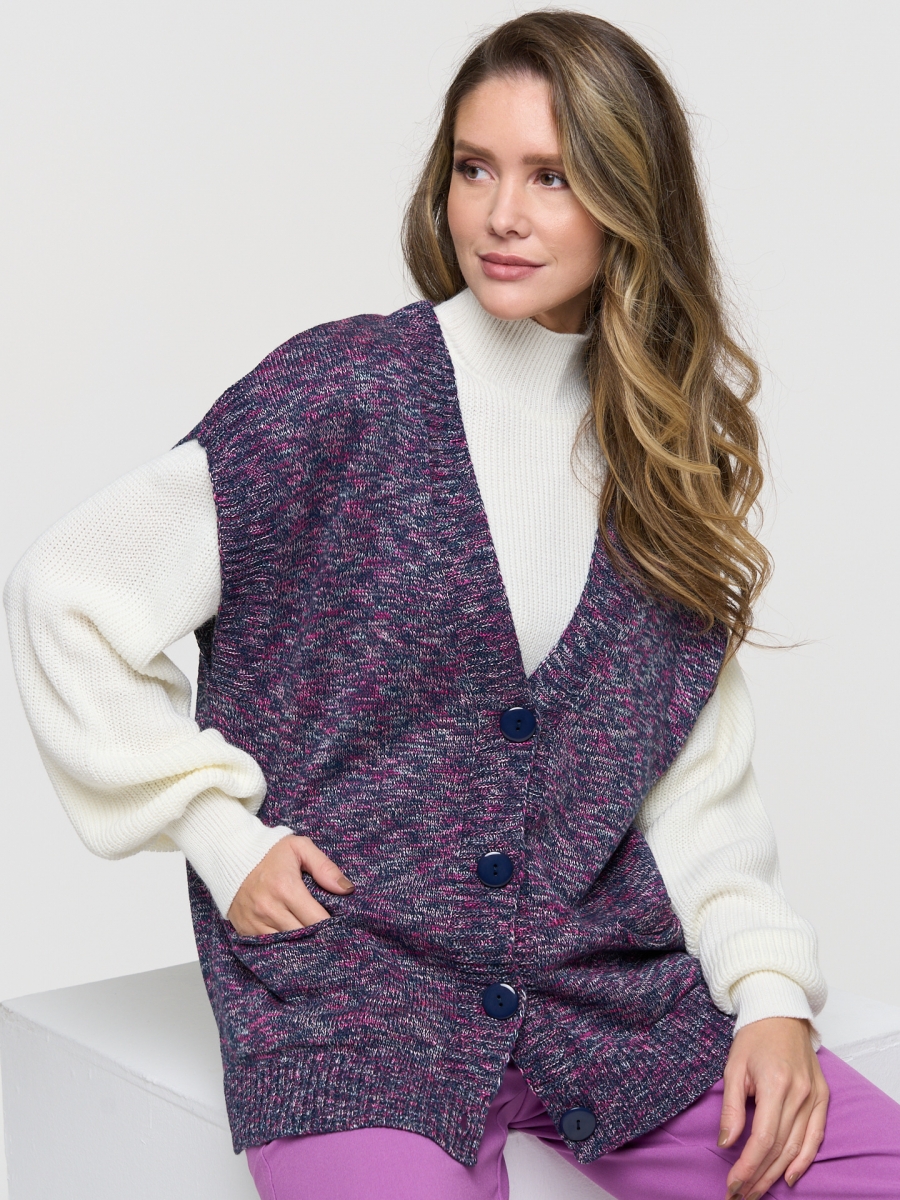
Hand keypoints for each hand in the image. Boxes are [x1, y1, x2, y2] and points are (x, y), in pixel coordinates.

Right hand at [227, 835, 354, 935]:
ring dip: (301, 945)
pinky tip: (292, 942)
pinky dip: (282, 947)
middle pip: (303, 936)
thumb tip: (347, 889)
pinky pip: (268, 947)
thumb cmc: (269, 852)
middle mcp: (269, 908)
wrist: (230, 856)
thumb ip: (324, 867)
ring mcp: (255, 922)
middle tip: (330, 936)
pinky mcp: (245, 930)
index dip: (332, 926)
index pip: (317, 919)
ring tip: (314, 941)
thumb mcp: (299, 848)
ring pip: (286, 946)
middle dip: (319, 937)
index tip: (341, 926)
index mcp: (285, 888)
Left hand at [719, 1017, 828, 1198]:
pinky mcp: (822, 1097)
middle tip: (740, 1195)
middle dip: (759, 1176)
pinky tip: (790, 1176)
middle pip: (780, 1148)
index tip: (733, 1184)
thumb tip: (727, 1143)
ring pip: (797, 1147)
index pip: (763, 1138)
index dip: (748, 1166)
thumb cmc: (753, 1038)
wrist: (780, 1013)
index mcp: (776, 1085)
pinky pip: (816, 1136)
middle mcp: (800, 1094)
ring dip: (777, 1174)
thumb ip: (731, 1107)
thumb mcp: (733, 1067)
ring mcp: (815, 1096)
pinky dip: (805, 1160)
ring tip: (758, 1191)